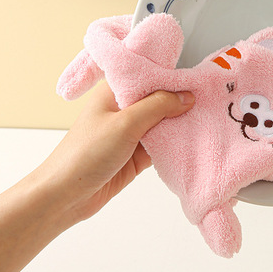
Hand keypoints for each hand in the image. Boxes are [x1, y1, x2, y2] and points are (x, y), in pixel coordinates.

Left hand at [38, 81, 194, 223]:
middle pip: (158, 98)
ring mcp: (130, 132)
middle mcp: (123, 109)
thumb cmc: (83, 155)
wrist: (65, 196)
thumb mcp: (124, 124)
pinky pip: (161, 144)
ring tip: (205, 117)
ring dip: (179, 123)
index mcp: (114, 91)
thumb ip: (157, 106)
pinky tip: (191, 140)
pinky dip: (174, 143)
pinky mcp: (135, 154)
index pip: (148, 75)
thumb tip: (185, 96)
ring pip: (162, 122)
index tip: (196, 77)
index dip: (171, 76)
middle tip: (207, 98)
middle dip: (179, 100)